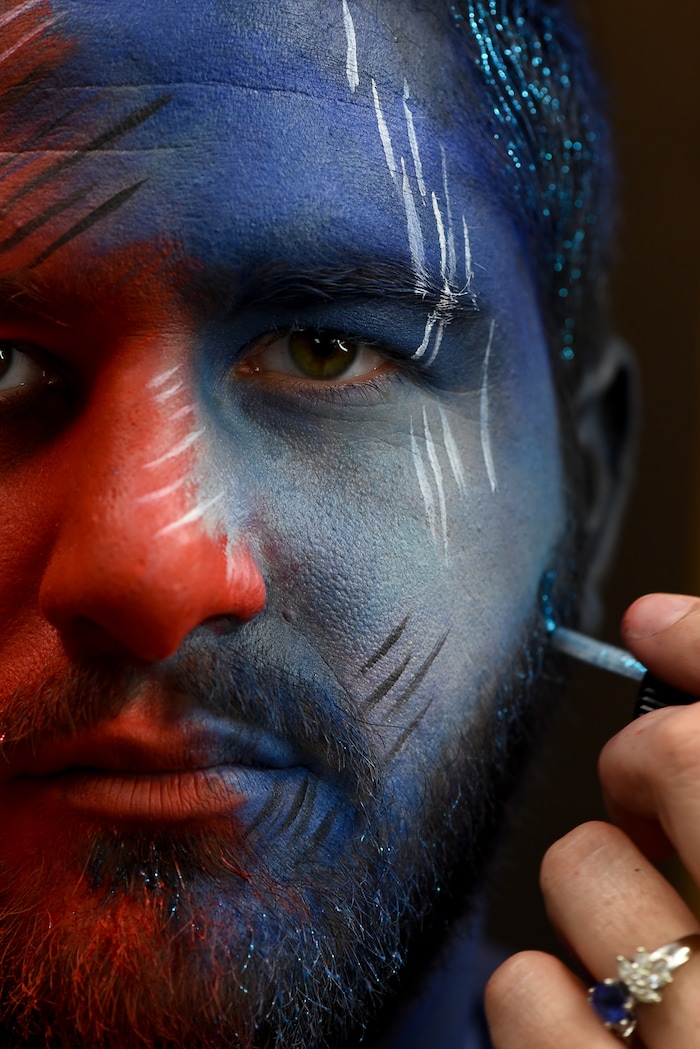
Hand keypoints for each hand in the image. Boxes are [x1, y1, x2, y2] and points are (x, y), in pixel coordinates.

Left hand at [484, 594, 699, 1047]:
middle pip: (670, 762)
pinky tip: (603, 1029)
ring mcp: (699, 1047)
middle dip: (648, 764)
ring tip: (655, 942)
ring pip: (584, 870)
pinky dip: (544, 997)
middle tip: (658, 795)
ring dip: (603, 887)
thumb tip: (657, 619)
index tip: (661, 634)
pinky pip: (521, 997)